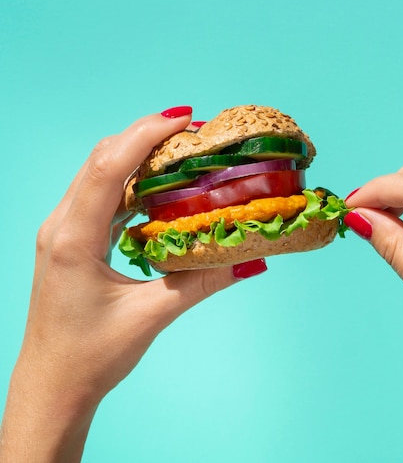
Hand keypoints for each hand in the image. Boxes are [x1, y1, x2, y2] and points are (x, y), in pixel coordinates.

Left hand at [0, 108, 265, 461]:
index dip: (146, 135)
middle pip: (102, 159)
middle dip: (147, 137)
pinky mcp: (73, 241)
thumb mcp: (150, 316)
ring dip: (140, 157)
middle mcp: (62, 226)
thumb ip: (201, 282)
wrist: (52, 385)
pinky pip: (103, 197)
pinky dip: (134, 183)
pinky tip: (163, 187)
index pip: (109, 167)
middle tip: (193, 132)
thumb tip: (249, 259)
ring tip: (183, 152)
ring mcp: (64, 232)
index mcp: (73, 239)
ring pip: (101, 174)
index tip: (185, 118)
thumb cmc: (90, 356)